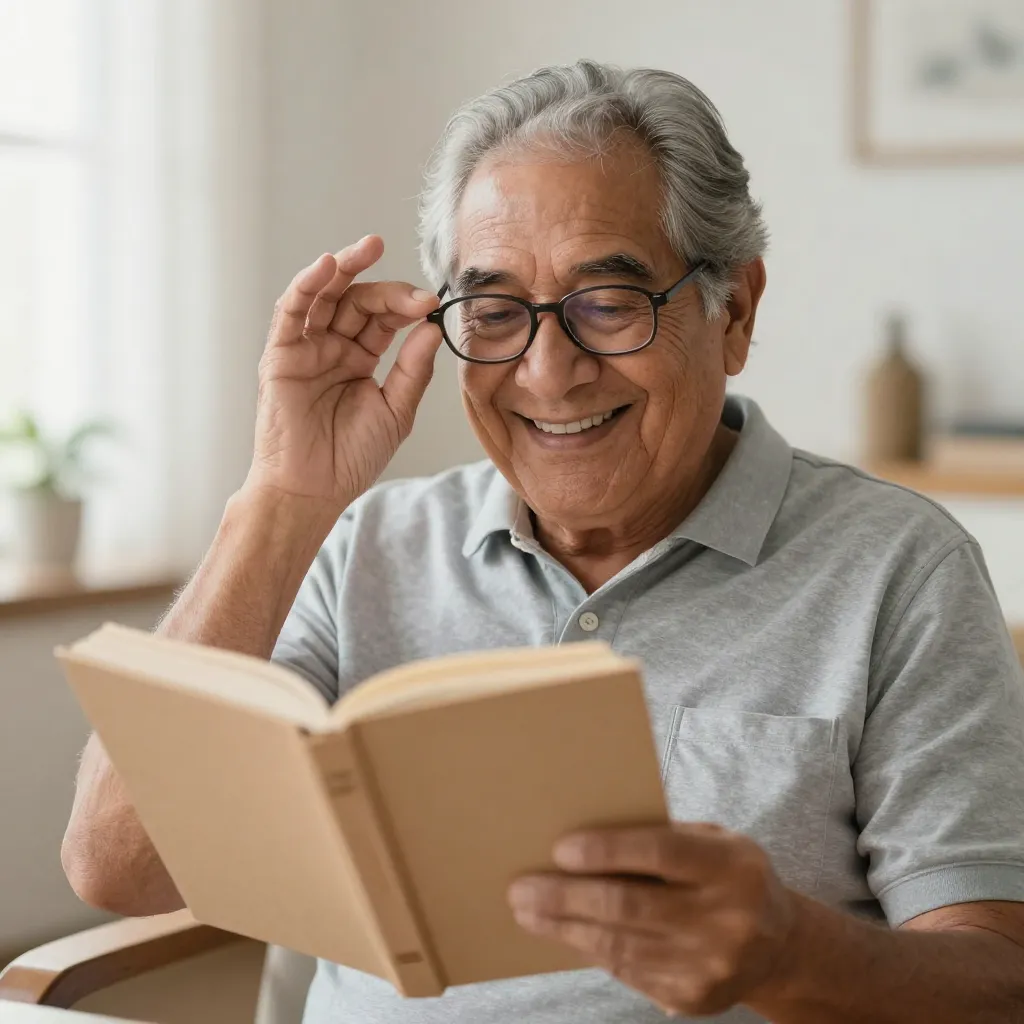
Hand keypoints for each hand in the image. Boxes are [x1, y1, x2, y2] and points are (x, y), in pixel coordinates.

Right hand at [247, 235, 440, 509]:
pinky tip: (328, 265)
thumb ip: (413, 370)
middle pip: (358, 301)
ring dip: (344, 268)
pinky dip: (306, 285)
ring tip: (368, 247)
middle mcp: (333, 347)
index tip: (432, 304)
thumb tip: (433, 327)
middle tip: (416, 293)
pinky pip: (291, 313)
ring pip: (324, 296)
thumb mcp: (395, 411)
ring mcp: (306, 348)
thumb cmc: (351, 457)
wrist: (313, 490)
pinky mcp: (280, 355)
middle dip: (387, 291)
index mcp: (360, 358)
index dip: (407, 307)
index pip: (384, 318)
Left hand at [508, 823, 796, 1017]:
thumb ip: (664, 837)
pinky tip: (563, 932)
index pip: (659, 853)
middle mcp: (726, 919)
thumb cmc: (729, 875)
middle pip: (629, 906)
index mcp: (731, 867)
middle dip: (566, 897)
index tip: (559, 849)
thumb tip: (586, 833)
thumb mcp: (713, 841)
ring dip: (564, 927)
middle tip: (521, 888)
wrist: (780, 946)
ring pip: (619, 945)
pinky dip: (590, 949)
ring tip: (527, 910)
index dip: (606, 850)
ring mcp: (710, 965)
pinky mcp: (693, 998)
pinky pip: (627, 971)